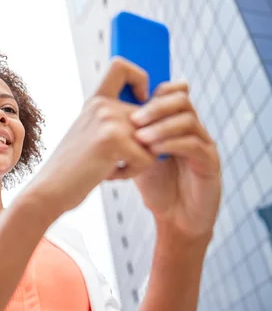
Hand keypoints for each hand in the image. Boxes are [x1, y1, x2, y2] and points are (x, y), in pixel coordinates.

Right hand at [25, 57, 156, 216]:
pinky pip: (147, 159)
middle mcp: (102, 105)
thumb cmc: (73, 170)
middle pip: (153, 117)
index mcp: (95, 101)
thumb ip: (115, 121)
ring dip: (138, 161)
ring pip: (154, 141)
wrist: (49, 189)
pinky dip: (131, 173)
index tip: (140, 99)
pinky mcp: (113, 139)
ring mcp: (107, 119)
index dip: (140, 77)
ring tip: (108, 167)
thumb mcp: (91, 136)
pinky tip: (107, 174)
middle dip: (144, 146)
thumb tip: (155, 115)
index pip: (121, 65)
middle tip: (113, 160)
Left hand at [131, 82, 220, 245]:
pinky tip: (153, 152)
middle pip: (180, 99)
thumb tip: (100, 115)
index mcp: (175, 123)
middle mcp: (193, 129)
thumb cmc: (156, 187)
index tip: (130, 103)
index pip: (169, 92)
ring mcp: (204, 144)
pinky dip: (171, 144)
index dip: (152, 92)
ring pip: (188, 119)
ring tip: (140, 139)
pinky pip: (194, 144)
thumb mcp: (136, 156)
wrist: (175, 218)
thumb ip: (126, 136)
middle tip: (134, 120)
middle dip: (155, 107)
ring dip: (161, 126)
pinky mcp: (210, 162)